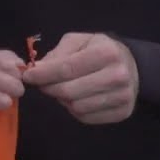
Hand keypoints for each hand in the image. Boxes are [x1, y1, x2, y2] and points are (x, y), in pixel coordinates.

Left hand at [22, 32, 138, 123]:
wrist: (132, 65)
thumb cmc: (99, 50)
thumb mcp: (79, 41)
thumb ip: (58, 53)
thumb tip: (37, 69)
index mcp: (106, 53)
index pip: (67, 68)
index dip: (44, 74)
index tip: (28, 76)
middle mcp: (118, 75)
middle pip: (70, 91)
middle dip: (50, 88)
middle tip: (43, 84)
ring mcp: (123, 96)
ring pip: (77, 107)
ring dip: (63, 100)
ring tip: (63, 89)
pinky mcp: (123, 112)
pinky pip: (87, 118)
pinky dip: (75, 110)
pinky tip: (77, 98)